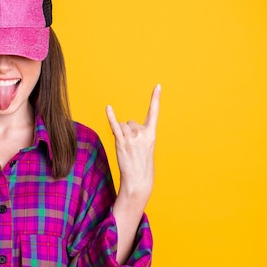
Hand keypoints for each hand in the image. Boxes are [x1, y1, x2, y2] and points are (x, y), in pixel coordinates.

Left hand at [106, 84, 160, 207]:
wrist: (138, 180)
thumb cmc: (141, 164)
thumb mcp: (146, 147)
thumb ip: (139, 134)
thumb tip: (126, 126)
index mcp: (151, 134)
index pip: (154, 112)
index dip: (155, 98)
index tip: (158, 85)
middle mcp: (143, 133)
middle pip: (130, 122)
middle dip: (128, 132)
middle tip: (131, 148)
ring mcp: (132, 138)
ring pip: (122, 126)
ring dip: (121, 135)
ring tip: (126, 149)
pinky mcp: (121, 142)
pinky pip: (115, 126)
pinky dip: (111, 117)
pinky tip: (108, 107)